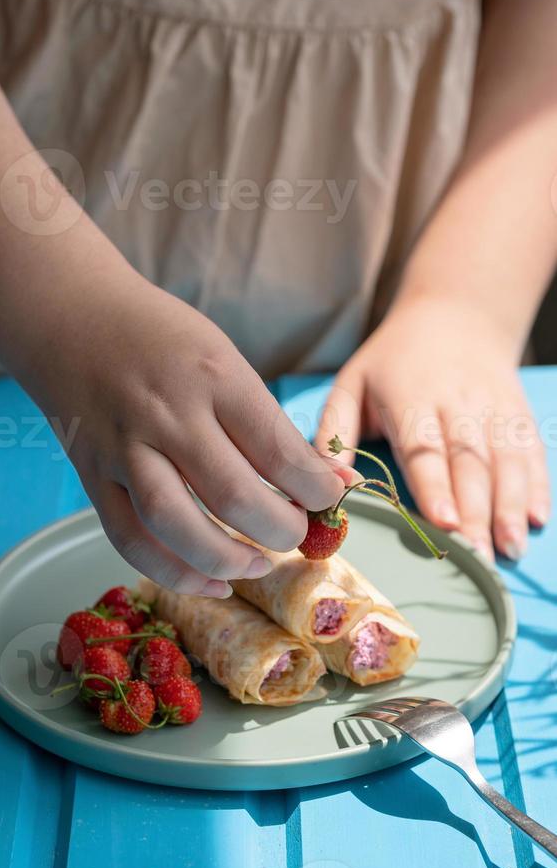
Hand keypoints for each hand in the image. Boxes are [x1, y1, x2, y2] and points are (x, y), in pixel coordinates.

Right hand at [33, 273, 348, 594]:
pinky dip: (174, 574)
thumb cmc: (159, 337)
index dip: (315, 489)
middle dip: (281, 531)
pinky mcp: (93, 478)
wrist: (68, 317)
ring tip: (259, 564)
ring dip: (229, 560)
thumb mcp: (223, 358)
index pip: (276, 449)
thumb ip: (269, 423)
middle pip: (233, 496)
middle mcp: (167, 414)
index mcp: (212, 376)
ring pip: (178, 527)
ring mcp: (124, 449)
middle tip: (297, 534)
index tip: (329, 499)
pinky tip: (210, 583)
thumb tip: (332, 480)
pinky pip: (131, 541)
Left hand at [316, 295, 549, 559]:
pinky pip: (531, 450)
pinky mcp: (518, 412)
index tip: (442, 521)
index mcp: (411, 398)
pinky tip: (536, 518)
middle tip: (476, 556)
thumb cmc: (391, 360)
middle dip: (475, 511)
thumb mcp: (350, 385)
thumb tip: (331, 486)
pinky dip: (537, 485)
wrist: (456, 311)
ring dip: (510, 505)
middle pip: (470, 462)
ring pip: (505, 459)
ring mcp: (493, 407)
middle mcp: (457, 403)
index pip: (424, 447)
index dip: (435, 485)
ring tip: (509, 547)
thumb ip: (333, 437)